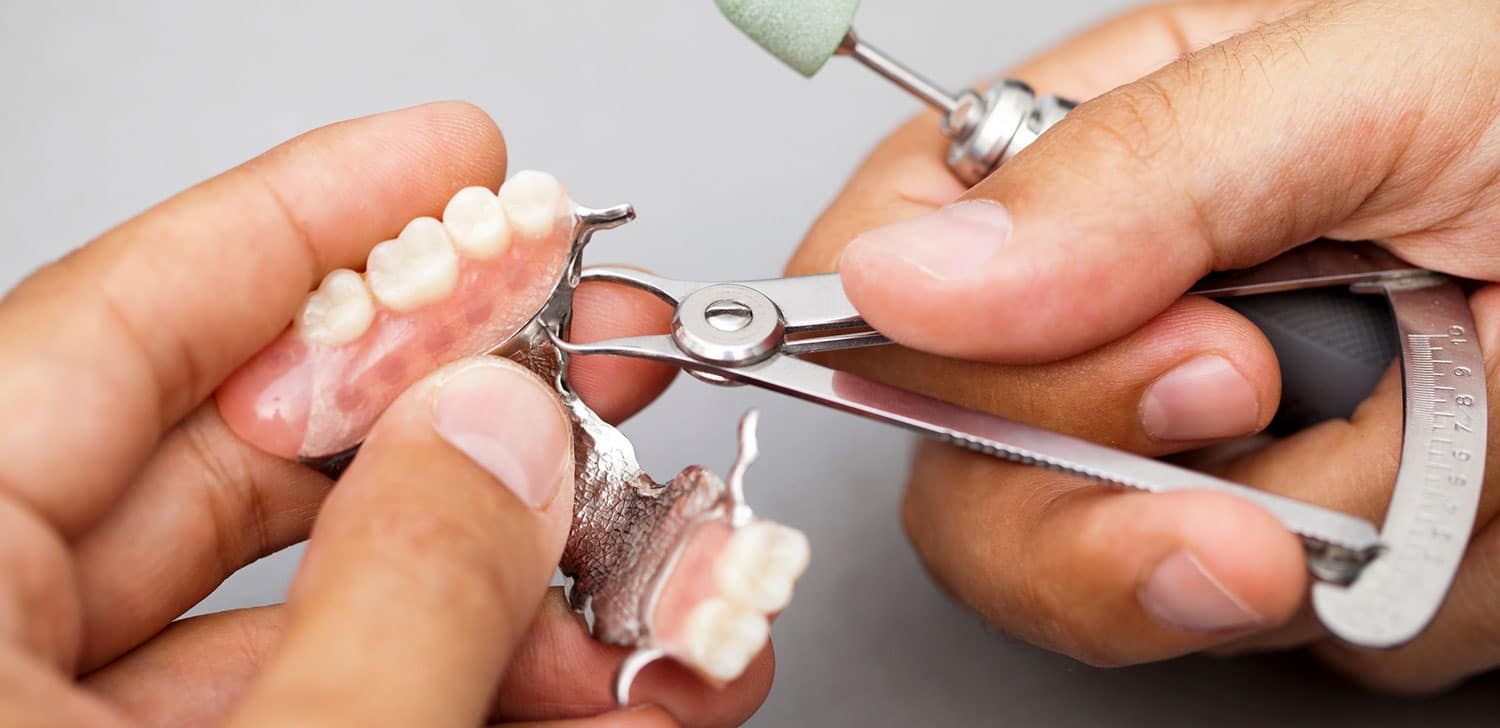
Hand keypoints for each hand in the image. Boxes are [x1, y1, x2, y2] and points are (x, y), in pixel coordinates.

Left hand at [0, 102, 765, 726]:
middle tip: (596, 366)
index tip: (449, 160)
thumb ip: (399, 603)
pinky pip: (318, 709)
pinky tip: (602, 695)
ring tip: (663, 585)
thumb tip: (498, 442)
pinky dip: (465, 693)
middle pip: (233, 463)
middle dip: (458, 417)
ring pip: (303, 609)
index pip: (116, 327)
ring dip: (507, 595)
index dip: (306, 220)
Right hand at [790, 0, 1499, 692]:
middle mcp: (1138, 308)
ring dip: (1305, 524)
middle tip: (1248, 394)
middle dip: (1100, 471)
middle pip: (964, 459)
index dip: (901, 333)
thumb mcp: (1395, 80)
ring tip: (1447, 409)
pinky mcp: (1311, 554)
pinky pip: (1277, 628)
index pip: (892, 254)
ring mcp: (1215, 449)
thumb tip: (902, 278)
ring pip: (1117, 573)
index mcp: (1120, 151)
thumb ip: (1134, 177)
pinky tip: (1480, 486)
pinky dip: (1399, 583)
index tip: (1004, 358)